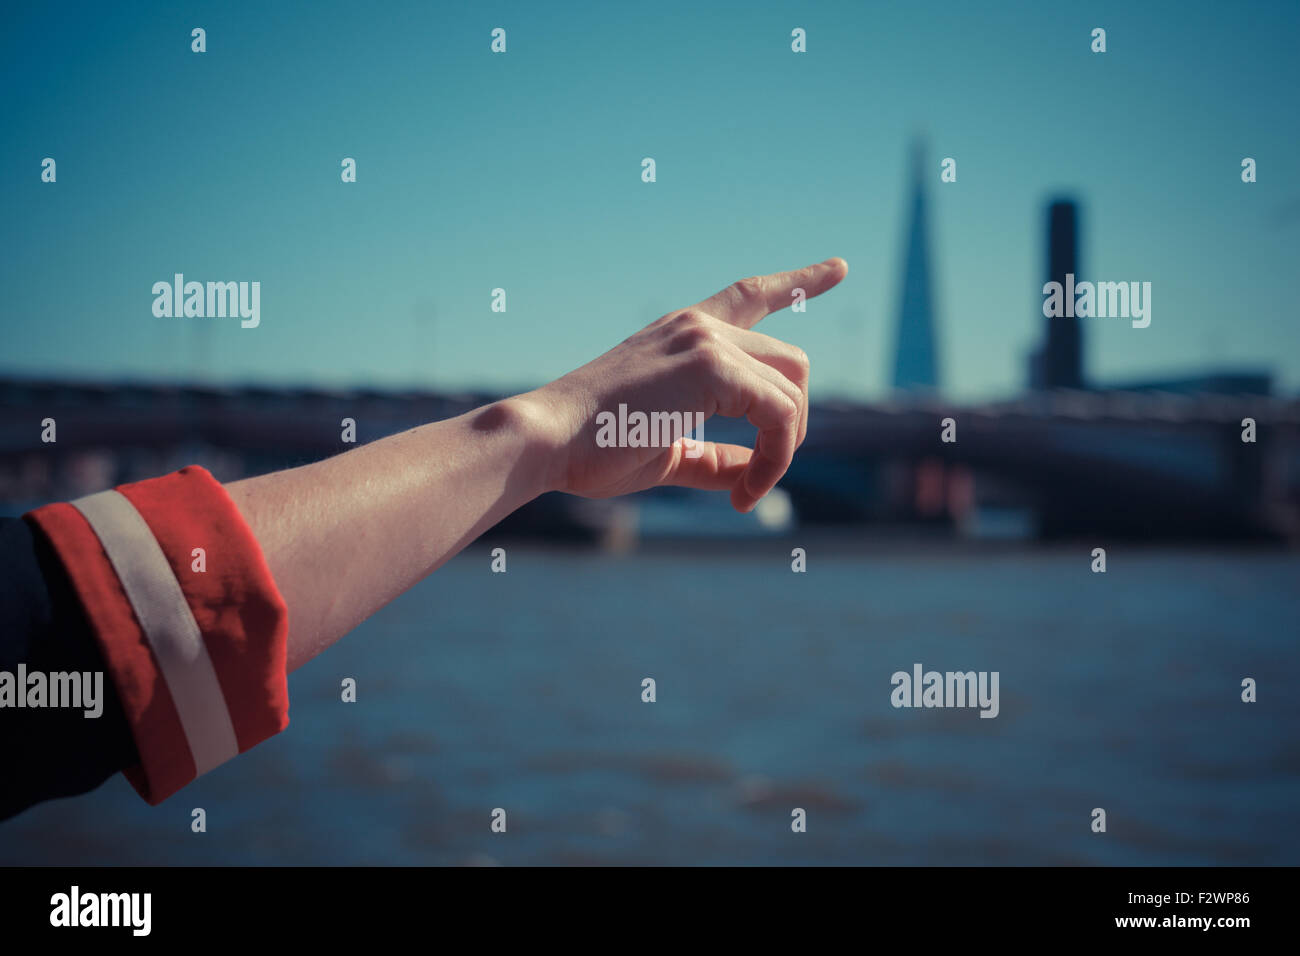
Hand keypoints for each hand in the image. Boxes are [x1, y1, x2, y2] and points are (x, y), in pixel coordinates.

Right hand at [524, 258, 848, 511]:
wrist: (548, 441)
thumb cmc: (591, 448)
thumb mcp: (666, 451)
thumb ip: (714, 457)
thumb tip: (753, 474)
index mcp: (683, 335)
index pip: (751, 295)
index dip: (799, 281)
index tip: (840, 267)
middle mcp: (699, 326)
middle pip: (791, 361)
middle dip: (793, 422)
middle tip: (760, 476)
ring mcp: (707, 340)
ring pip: (792, 388)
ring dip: (783, 448)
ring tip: (744, 491)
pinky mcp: (712, 365)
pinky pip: (779, 415)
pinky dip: (774, 459)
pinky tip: (743, 493)